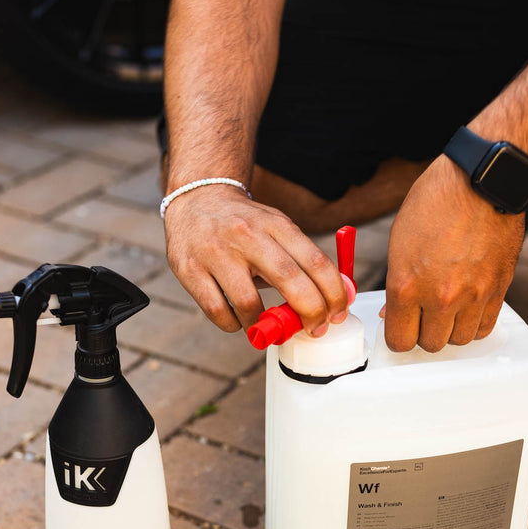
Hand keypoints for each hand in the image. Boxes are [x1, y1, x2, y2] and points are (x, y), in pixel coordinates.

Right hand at [163, 186, 348, 335]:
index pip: (315, 261)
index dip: (333, 293)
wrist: (196, 199)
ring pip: (249, 304)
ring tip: (268, 326)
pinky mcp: (189, 270)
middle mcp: (246, 235)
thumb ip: (304, 259)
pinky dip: (234, 324)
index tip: (338, 313)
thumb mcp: (277, 227)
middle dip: (310, 312)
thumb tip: (336, 298)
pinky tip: (238, 319)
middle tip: (315, 329)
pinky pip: (218, 312)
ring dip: (264, 324)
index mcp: (275, 224)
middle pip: (289, 281)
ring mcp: (215, 253)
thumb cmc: (244, 224)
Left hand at [383, 155, 524, 351]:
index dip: (398, 336)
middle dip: (423, 333)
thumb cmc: (437, 202)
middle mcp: (440, 296)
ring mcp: (472, 296)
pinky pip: (484, 327)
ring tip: (446, 311)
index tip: (400, 329)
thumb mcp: (399, 242)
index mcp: (407, 286)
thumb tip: (393, 311)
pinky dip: (474, 324)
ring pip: (458, 341)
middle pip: (429, 344)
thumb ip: (397, 283)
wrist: (481, 181)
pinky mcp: (497, 290)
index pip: (399, 340)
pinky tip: (466, 309)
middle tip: (422, 315)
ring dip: (450, 330)